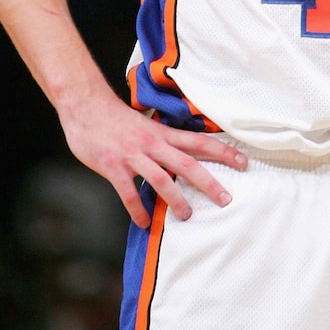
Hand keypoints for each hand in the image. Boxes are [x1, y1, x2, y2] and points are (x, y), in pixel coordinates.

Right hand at [60, 91, 247, 226]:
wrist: (86, 106)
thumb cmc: (116, 118)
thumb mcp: (146, 125)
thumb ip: (162, 140)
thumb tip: (181, 155)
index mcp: (163, 134)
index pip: (199, 142)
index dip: (223, 152)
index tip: (243, 162)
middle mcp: (153, 144)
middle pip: (187, 164)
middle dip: (209, 182)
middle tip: (227, 199)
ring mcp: (133, 156)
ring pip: (161, 180)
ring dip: (176, 200)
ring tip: (188, 216)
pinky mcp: (114, 166)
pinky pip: (128, 192)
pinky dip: (137, 209)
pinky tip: (143, 222)